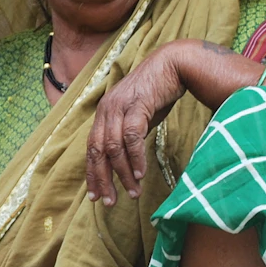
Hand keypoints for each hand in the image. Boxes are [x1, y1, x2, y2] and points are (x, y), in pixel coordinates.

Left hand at [86, 42, 188, 205]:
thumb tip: (124, 162)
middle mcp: (106, 110)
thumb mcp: (137, 116)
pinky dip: (135, 158)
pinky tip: (140, 174)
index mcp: (103, 114)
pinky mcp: (137, 104)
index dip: (92, 174)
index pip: (91, 149)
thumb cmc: (157, 93)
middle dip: (103, 179)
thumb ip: (127, 135)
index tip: (95, 196)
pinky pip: (132, 136)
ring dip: (123, 173)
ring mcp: (120, 106)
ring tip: (133, 192)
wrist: (173, 65)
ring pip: (114, 148)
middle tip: (109, 202)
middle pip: (97, 152)